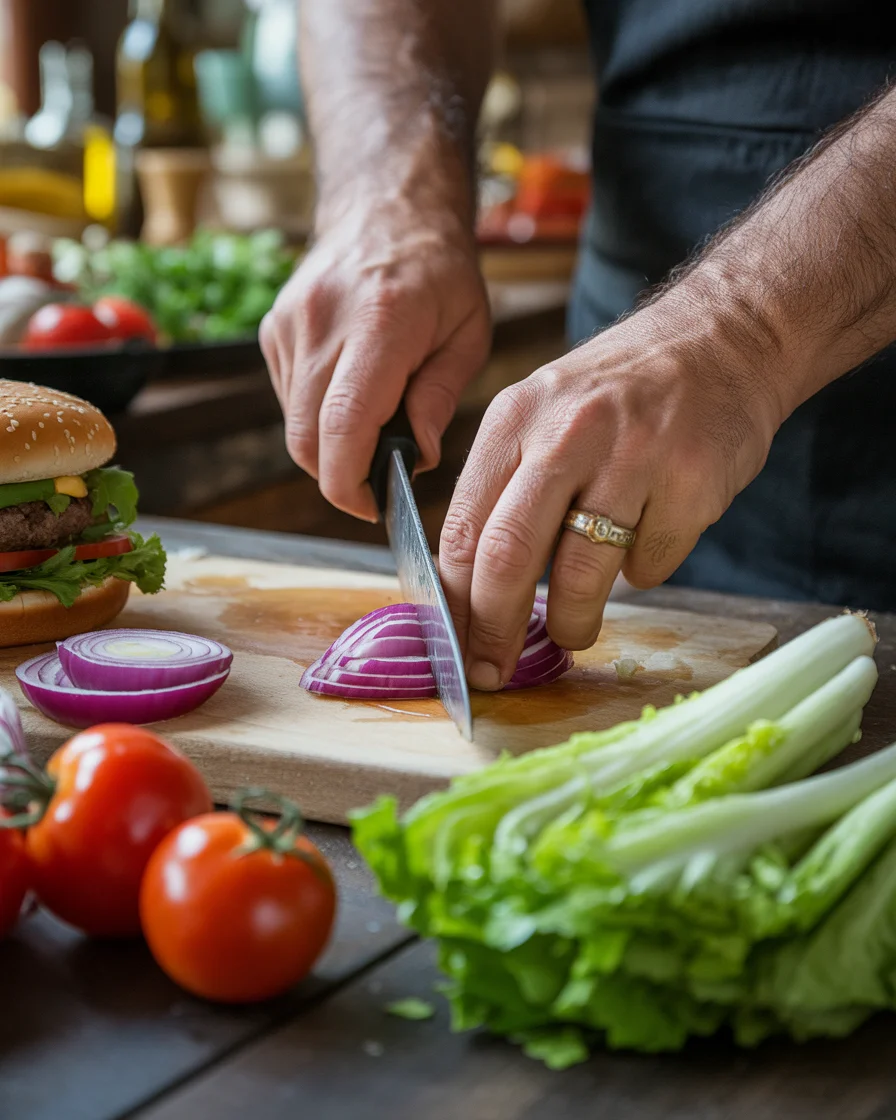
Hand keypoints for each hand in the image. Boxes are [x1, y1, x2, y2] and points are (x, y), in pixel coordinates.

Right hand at [260, 200, 490, 520]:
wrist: (387, 204)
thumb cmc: (439, 272)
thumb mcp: (468, 333)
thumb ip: (440, 398)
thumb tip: (418, 458)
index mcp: (380, 323)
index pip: (343, 426)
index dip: (350, 484)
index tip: (373, 508)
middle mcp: (323, 322)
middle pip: (307, 438)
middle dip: (339, 477)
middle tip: (378, 483)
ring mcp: (290, 323)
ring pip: (294, 424)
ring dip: (330, 447)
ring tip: (373, 427)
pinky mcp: (273, 328)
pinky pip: (288, 398)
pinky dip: (316, 415)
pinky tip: (351, 394)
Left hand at [438, 288, 785, 690]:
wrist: (723, 338)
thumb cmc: (619, 393)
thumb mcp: (542, 413)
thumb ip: (504, 487)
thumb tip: (467, 588)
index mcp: (515, 419)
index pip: (464, 528)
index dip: (455, 603)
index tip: (455, 647)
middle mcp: (567, 433)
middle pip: (508, 556)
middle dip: (493, 630)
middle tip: (493, 672)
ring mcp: (634, 457)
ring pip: (581, 575)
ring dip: (569, 622)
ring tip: (570, 631)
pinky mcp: (692, 483)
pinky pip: (651, 564)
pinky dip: (642, 572)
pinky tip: (648, 541)